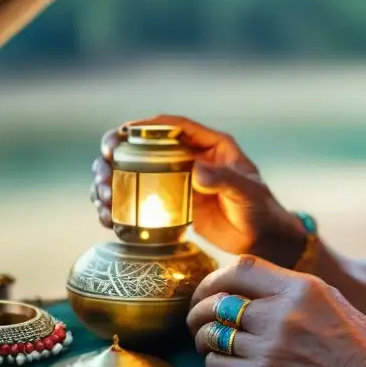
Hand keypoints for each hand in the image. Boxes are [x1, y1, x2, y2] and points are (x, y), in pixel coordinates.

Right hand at [91, 115, 303, 260]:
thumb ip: (224, 180)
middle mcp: (189, 158)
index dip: (145, 126)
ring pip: (133, 172)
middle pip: (143, 146)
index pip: (173, 126)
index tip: (120, 135)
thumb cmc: (262, 211)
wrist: (262, 240)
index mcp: (210, 145)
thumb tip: (197, 170)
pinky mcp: (170, 205)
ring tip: (103, 199)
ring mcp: (177, 181)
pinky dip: (119, 207)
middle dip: (115, 155)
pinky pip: (138, 200)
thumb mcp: (247, 193)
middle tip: (104, 172)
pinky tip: (108, 220)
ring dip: (111, 182)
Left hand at [187, 255, 365, 366]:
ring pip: (212, 335)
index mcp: (300, 287)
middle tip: (196, 317)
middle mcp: (281, 313)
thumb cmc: (357, 344)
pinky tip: (223, 364)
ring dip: (203, 338)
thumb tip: (253, 286)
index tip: (210, 289)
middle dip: (199, 309)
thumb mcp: (330, 299)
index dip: (216, 278)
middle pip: (218, 301)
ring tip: (207, 341)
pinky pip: (218, 366)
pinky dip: (214, 363)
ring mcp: (269, 348)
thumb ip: (291, 289)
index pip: (240, 268)